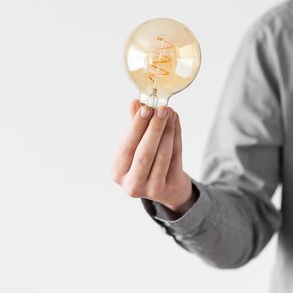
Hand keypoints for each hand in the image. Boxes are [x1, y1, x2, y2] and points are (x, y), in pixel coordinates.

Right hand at [111, 99, 197, 215]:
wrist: (166, 188)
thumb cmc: (145, 162)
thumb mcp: (135, 145)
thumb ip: (135, 126)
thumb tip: (135, 103)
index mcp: (116, 171)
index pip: (126, 147)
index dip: (137, 127)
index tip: (146, 108)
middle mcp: (131, 184)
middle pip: (144, 153)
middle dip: (154, 128)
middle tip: (162, 109)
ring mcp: (151, 190)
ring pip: (162, 156)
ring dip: (167, 131)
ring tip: (170, 113)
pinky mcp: (169, 189)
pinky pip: (175, 158)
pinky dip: (176, 137)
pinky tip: (175, 122)